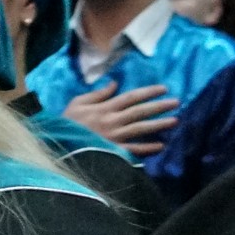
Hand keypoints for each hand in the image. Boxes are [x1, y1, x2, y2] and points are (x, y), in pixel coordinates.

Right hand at [63, 83, 179, 157]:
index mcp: (105, 107)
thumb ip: (98, 94)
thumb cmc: (66, 123)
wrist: (57, 145)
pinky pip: (134, 149)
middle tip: (176, 102)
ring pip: (141, 128)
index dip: (148, 92)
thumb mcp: (77, 103)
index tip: (163, 89)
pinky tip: (161, 146)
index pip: (131, 97)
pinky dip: (148, 148)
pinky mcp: (113, 151)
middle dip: (159, 106)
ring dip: (159, 124)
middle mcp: (113, 120)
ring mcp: (114, 137)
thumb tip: (114, 84)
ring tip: (175, 120)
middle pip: (140, 111)